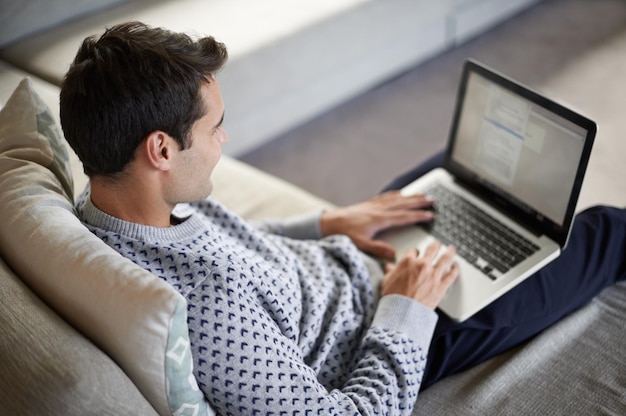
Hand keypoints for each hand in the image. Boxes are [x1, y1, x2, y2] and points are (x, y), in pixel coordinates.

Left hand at [320, 191, 434, 260]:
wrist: (328, 223)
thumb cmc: (343, 234)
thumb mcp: (360, 245)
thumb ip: (378, 249)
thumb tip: (394, 254)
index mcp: (379, 220)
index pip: (403, 216)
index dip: (418, 216)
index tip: (430, 215)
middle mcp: (378, 210)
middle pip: (403, 204)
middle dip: (418, 202)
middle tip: (432, 200)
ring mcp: (373, 205)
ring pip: (396, 199)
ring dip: (410, 197)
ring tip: (421, 194)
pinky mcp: (367, 204)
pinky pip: (385, 197)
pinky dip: (394, 194)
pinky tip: (399, 193)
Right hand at [381, 241, 457, 308]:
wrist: (402, 313)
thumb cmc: (393, 298)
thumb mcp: (387, 281)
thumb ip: (390, 272)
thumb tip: (389, 268)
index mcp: (408, 262)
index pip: (414, 251)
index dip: (415, 251)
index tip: (417, 253)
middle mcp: (422, 265)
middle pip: (432, 249)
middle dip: (436, 245)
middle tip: (438, 244)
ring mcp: (433, 275)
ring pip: (445, 259)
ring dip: (449, 252)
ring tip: (452, 249)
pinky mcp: (441, 286)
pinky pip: (451, 275)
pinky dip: (455, 270)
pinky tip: (456, 267)